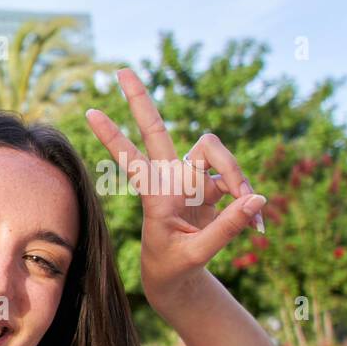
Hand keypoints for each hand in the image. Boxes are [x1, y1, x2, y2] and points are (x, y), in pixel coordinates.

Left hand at [85, 69, 265, 308]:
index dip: (112, 136)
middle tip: (120, 69)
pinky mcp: (210, 185)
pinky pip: (235, 179)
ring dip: (235, 174)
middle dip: (139, 100)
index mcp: (155, 195)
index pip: (129, 159)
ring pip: (214, 150)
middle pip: (156, 129)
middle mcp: (170, 178)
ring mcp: (191, 177)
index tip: (89, 112)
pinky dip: (248, 199)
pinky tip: (257, 226)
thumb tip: (256, 197)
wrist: (176, 276)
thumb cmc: (175, 264)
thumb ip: (227, 227)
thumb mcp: (198, 253)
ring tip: (248, 208)